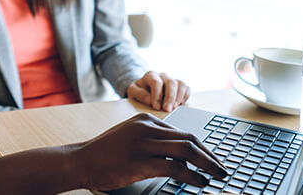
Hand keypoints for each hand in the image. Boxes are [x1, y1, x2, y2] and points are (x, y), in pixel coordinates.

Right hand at [71, 113, 227, 190]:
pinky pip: (175, 167)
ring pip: (186, 150)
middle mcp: (146, 128)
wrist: (80, 161)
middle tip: (222, 169)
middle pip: (189, 139)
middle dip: (210, 156)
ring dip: (207, 165)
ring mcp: (142, 144)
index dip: (203, 148)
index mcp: (146, 119)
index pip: (183, 132)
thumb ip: (154, 140)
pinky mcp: (139, 162)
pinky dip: (192, 176)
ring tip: (217, 176)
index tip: (213, 160)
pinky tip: (200, 183)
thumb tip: (182, 156)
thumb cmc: (105, 153)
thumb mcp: (131, 137)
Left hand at [127, 71, 189, 111]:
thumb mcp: (133, 92)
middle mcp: (163, 76)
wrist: (145, 90)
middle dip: (170, 97)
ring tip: (174, 108)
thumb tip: (150, 100)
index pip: (156, 82)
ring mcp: (172, 80)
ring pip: (180, 84)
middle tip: (167, 110)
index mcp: (151, 75)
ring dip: (178, 97)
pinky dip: (185, 96)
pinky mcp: (180, 86)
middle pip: (171, 83)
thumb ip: (139, 94)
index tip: (156, 107)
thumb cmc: (139, 91)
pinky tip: (179, 104)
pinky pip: (186, 88)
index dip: (157, 95)